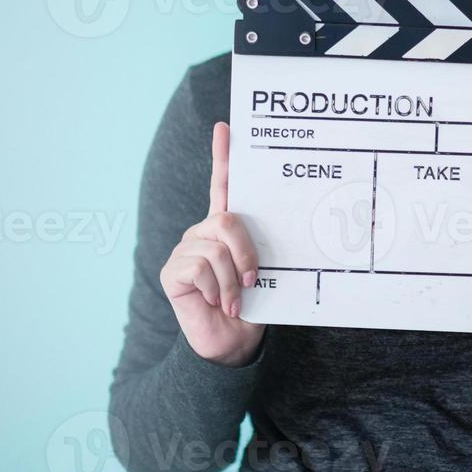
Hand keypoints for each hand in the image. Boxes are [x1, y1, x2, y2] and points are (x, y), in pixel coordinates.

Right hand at [159, 121, 265, 367]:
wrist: (233, 345)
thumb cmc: (252, 307)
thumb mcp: (266, 273)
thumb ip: (267, 248)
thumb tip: (298, 225)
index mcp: (225, 229)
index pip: (223, 185)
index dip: (223, 156)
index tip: (226, 126)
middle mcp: (202, 233)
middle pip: (228, 220)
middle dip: (246, 252)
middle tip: (252, 281)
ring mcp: (185, 250)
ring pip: (216, 248)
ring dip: (232, 280)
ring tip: (233, 298)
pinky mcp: (172, 271)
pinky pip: (200, 267)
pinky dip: (217, 289)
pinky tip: (216, 303)